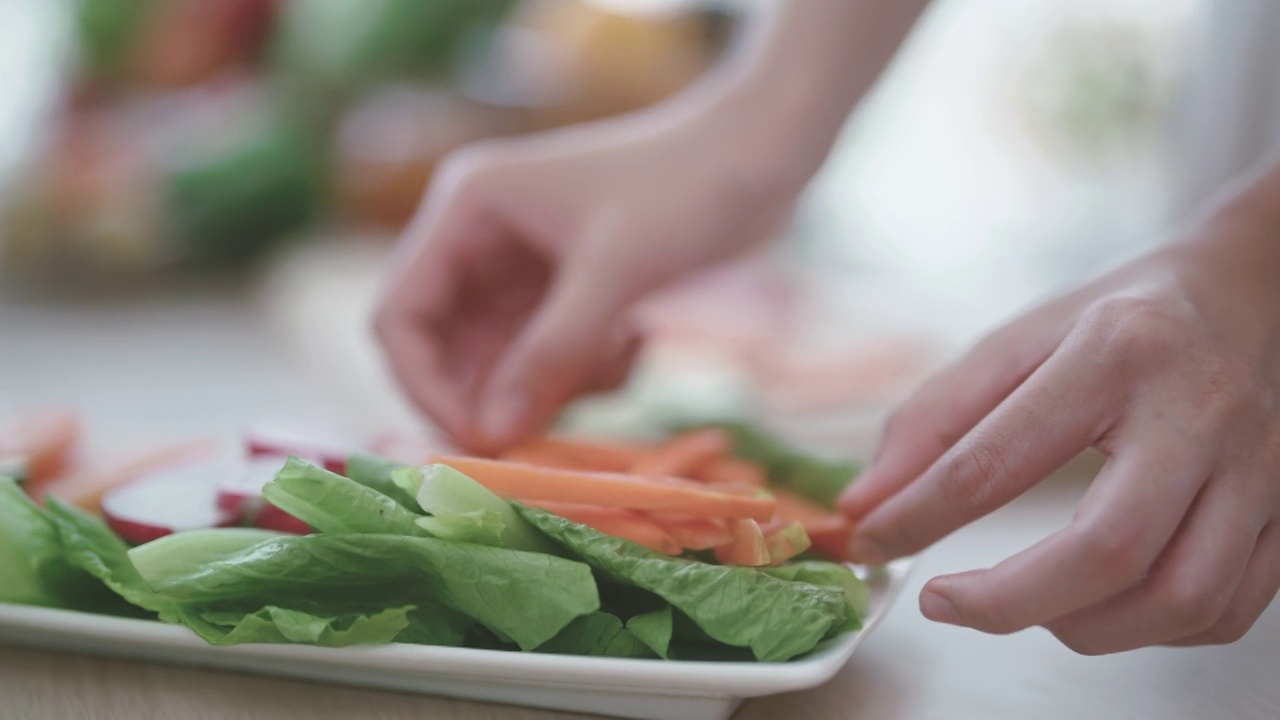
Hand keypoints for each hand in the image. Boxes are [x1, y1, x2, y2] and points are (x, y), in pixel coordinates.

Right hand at [374, 108, 796, 452]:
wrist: (761, 156)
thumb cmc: (685, 191)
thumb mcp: (614, 273)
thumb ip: (551, 352)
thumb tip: (493, 433)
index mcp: (467, 209)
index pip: (402, 313)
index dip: (426, 385)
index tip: (478, 439)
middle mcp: (481, 238)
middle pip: (445, 349)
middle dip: (496, 395)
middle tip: (546, 433)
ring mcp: (522, 267)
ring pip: (502, 364)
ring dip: (552, 385)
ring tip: (613, 359)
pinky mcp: (565, 290)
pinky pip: (547, 358)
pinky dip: (584, 372)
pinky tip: (635, 343)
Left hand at [838, 214, 1279, 653]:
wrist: (1251, 292)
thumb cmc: (1119, 321)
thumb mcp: (1019, 342)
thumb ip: (935, 420)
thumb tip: (864, 506)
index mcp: (1115, 352)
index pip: (998, 460)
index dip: (919, 516)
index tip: (872, 543)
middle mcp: (1197, 412)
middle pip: (1109, 548)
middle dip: (1009, 600)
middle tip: (944, 604)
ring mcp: (1258, 469)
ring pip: (1179, 597)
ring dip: (1082, 626)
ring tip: (1025, 604)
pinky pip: (1224, 611)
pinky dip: (1150, 630)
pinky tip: (1101, 603)